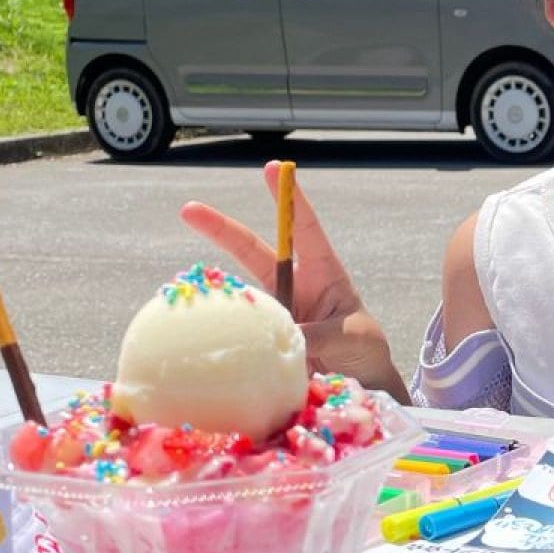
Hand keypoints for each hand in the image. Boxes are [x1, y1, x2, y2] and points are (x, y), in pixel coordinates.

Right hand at [180, 162, 406, 399]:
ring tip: (214, 312)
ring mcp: (275, 312)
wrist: (362, 383)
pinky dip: (232, 339)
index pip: (304, 228)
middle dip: (221, 229)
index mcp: (323, 273)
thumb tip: (283, 336)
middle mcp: (293, 287)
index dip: (289, 199)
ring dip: (224, 300)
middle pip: (252, 251)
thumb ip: (320, 334)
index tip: (273, 168)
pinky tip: (225, 352)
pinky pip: (243, 335)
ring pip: (241, 296)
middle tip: (189, 209)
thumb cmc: (364, 349)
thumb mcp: (351, 337)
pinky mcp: (264, 340)